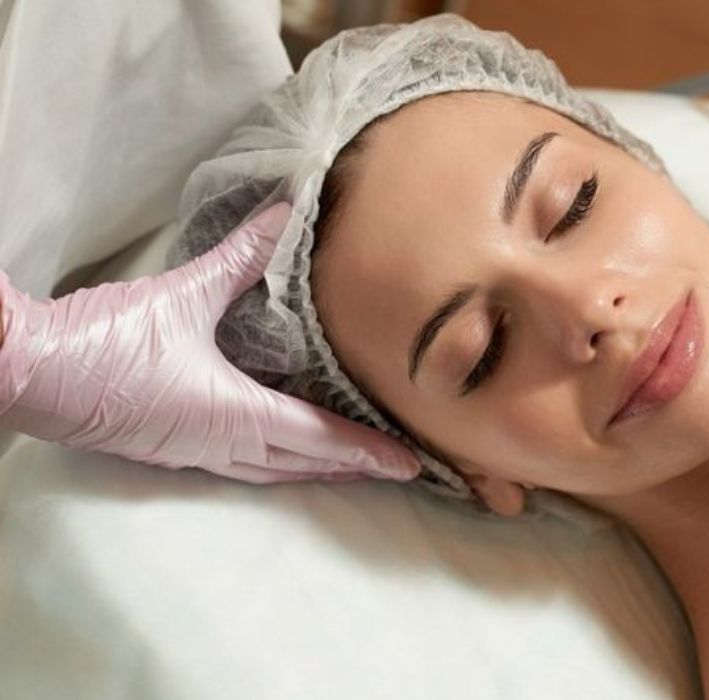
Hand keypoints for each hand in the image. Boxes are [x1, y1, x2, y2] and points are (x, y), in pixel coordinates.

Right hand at [0, 203, 420, 483]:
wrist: (28, 370)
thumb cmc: (105, 339)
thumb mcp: (184, 293)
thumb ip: (242, 258)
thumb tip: (286, 213)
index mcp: (235, 415)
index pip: (320, 439)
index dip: (369, 451)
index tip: (411, 463)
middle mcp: (222, 444)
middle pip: (304, 464)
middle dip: (354, 466)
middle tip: (399, 467)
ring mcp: (194, 452)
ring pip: (273, 470)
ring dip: (316, 468)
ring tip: (351, 463)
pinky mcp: (171, 448)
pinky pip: (241, 464)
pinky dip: (276, 461)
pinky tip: (279, 448)